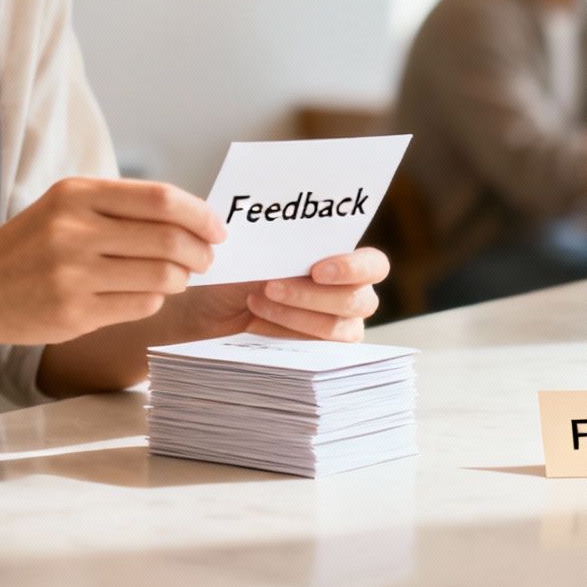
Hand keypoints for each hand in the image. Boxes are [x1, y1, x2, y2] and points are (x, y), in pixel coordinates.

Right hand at [0, 178, 225, 345]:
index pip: (161, 199)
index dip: (200, 215)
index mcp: (77, 194)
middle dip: (200, 252)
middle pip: (168, 239)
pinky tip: (143, 295)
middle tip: (206, 259)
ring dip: (179, 279)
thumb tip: (192, 219)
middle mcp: (74, 230)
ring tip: (175, 278)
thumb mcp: (66, 206)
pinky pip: (140, 306)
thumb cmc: (29, 245)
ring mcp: (73, 274)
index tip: (217, 229)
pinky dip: (153, 300)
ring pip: (160, 276)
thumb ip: (121, 208)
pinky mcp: (73, 313)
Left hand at [163, 248, 390, 343]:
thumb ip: (284, 246)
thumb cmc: (240, 267)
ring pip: (338, 326)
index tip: (317, 270)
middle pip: (359, 300)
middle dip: (313, 295)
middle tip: (271, 286)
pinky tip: (259, 317)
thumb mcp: (258, 250)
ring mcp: (339, 323)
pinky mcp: (322, 348)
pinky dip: (289, 330)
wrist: (211, 300)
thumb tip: (292, 238)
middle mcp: (351, 292)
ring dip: (296, 312)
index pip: (375, 266)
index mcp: (345, 258)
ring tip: (257, 299)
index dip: (353, 268)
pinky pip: (319, 346)